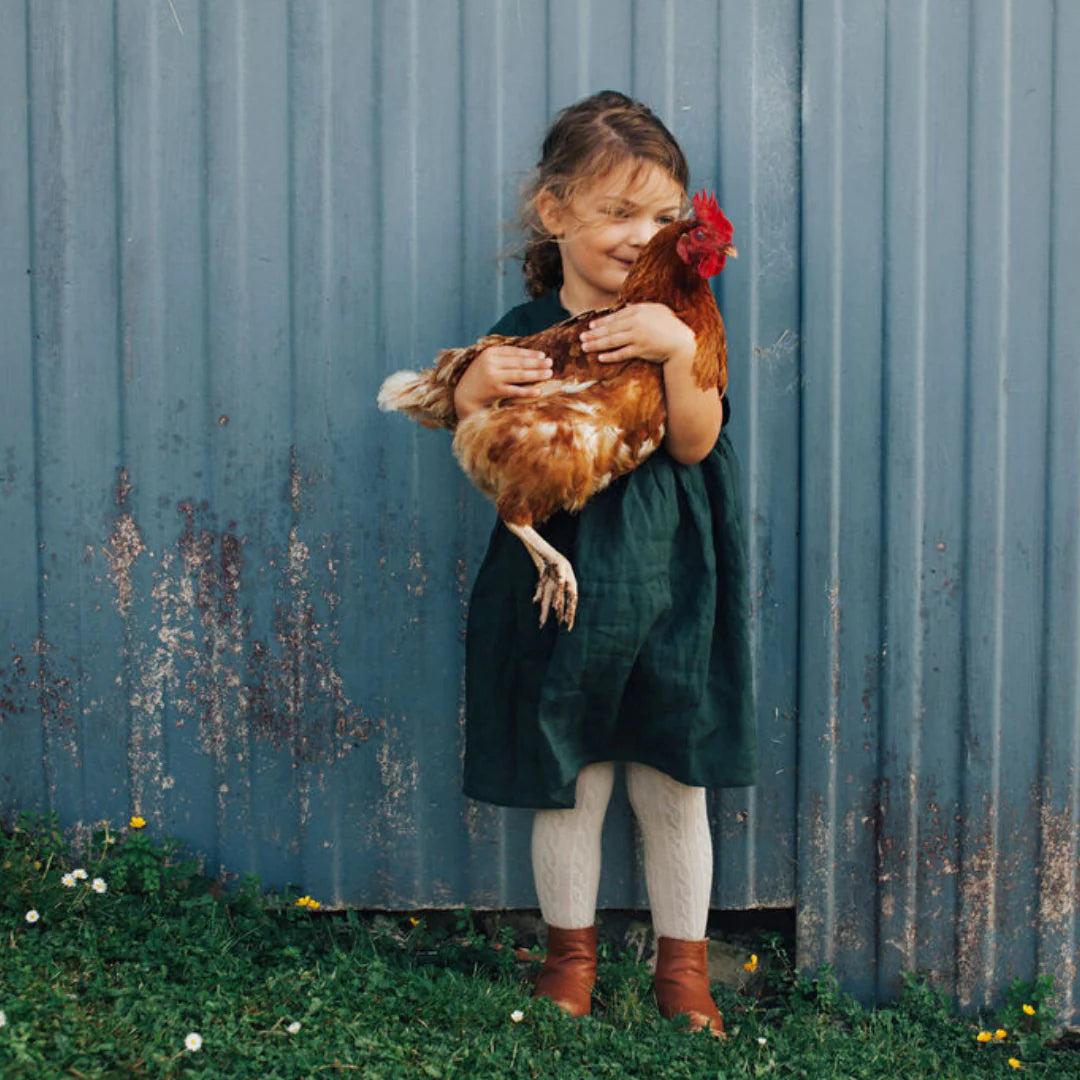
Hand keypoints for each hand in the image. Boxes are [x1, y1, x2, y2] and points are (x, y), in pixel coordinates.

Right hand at [454, 345, 552, 419]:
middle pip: (519, 362)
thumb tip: (528, 355)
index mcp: (490, 353)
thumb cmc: (480, 378)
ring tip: (549, 374)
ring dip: (536, 374)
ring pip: (520, 375)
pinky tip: (538, 391)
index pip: (514, 352)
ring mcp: (493, 376)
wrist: (464, 396)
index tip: (542, 355)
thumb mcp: (488, 363)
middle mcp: (491, 363)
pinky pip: (515, 390)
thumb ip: (503, 358)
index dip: (530, 353)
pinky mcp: (494, 390)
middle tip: (550, 363)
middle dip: (537, 363)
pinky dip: (527, 391)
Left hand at [578, 303, 694, 364]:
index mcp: (638, 311)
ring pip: (612, 341)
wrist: (682, 341)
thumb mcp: (656, 310)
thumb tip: (625, 307)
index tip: (590, 326)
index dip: (601, 322)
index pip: (614, 317)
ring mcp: (637, 337)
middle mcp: (636, 322)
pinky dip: (610, 356)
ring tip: (585, 347)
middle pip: (609, 329)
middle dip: (593, 334)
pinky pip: (621, 353)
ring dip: (596, 344)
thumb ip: (639, 308)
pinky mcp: (640, 350)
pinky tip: (600, 357)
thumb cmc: (669, 325)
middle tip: (581, 338)